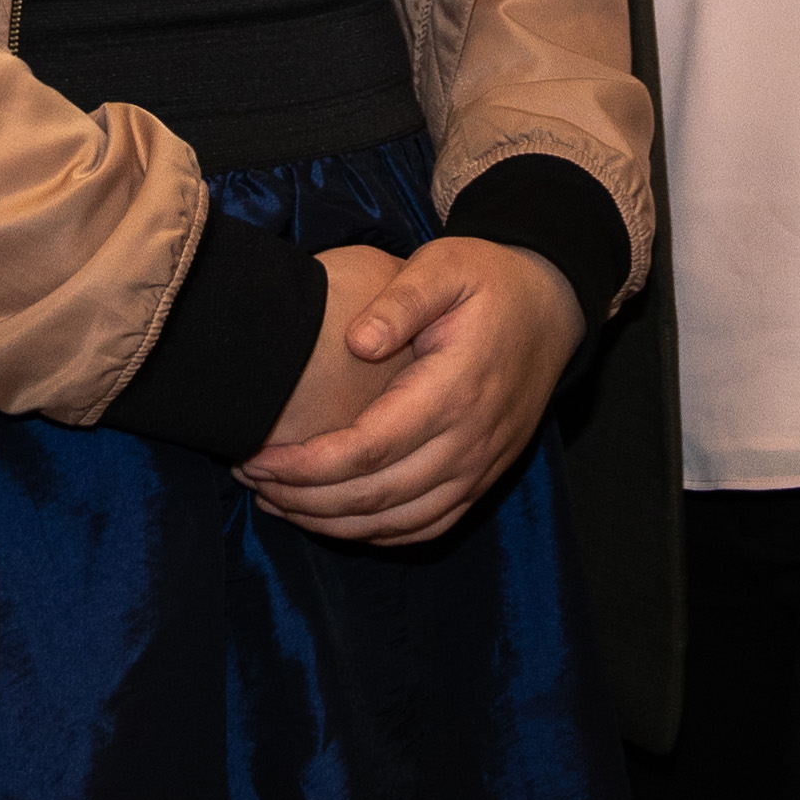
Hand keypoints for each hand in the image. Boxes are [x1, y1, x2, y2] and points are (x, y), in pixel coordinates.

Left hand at [244, 236, 581, 545]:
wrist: (550, 309)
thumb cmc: (486, 281)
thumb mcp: (445, 266)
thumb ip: (402, 300)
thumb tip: (357, 342)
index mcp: (453, 390)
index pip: (368, 450)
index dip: (306, 465)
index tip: (257, 457)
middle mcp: (469, 440)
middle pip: (375, 496)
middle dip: (303, 498)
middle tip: (249, 478)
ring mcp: (480, 467)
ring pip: (397, 522)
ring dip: (331, 523)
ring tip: (276, 502)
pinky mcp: (483, 478)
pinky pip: (427, 527)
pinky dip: (377, 534)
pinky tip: (334, 519)